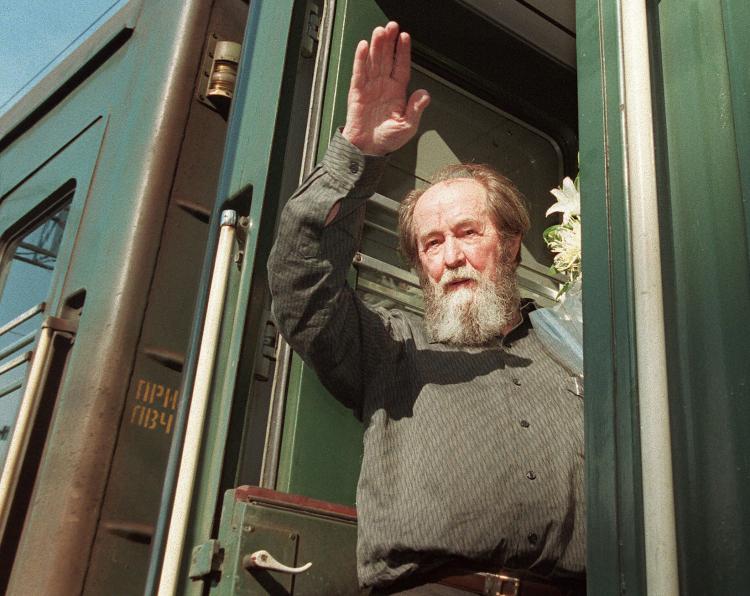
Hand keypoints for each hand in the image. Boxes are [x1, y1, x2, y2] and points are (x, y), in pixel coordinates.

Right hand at [342, 22, 429, 155]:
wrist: (368, 150)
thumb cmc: (386, 140)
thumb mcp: (408, 127)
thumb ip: (416, 109)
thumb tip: (424, 95)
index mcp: (397, 93)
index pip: (401, 67)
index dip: (403, 52)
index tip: (405, 37)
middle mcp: (384, 87)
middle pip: (387, 59)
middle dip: (389, 43)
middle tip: (391, 26)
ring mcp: (370, 88)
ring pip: (373, 62)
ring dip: (376, 47)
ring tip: (379, 32)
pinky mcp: (357, 93)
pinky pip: (359, 73)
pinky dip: (360, 60)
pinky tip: (363, 47)